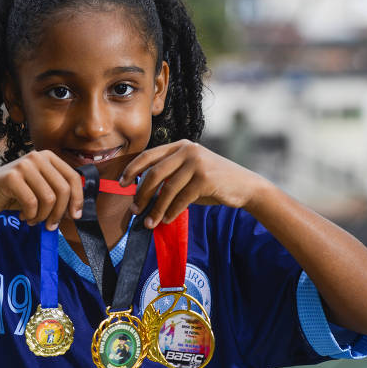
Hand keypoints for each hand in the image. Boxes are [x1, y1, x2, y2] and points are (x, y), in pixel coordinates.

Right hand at [0, 150, 83, 229]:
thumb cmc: (14, 194)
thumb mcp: (40, 189)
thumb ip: (57, 193)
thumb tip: (77, 211)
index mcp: (48, 157)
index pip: (73, 178)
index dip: (77, 199)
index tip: (75, 216)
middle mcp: (37, 157)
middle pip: (63, 190)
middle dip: (59, 213)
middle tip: (51, 225)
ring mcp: (24, 165)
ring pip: (49, 198)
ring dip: (43, 216)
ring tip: (34, 220)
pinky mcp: (12, 177)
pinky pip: (32, 203)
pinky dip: (30, 215)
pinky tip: (23, 216)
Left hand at [118, 140, 265, 227]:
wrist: (245, 186)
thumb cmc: (212, 182)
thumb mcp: (189, 173)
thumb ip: (169, 177)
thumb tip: (141, 194)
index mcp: (180, 146)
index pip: (149, 155)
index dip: (132, 170)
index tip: (121, 184)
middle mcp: (188, 150)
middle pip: (154, 173)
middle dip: (141, 193)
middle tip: (134, 209)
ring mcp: (197, 163)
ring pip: (167, 188)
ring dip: (155, 208)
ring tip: (148, 222)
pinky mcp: (205, 178)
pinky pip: (181, 198)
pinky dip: (171, 211)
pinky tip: (166, 220)